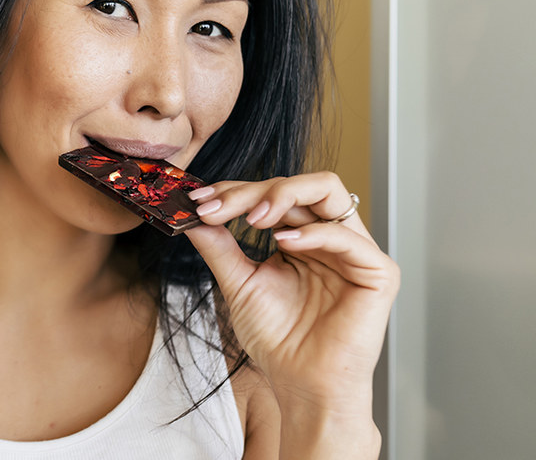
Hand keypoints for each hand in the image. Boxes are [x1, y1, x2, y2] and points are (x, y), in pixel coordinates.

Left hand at [183, 172, 398, 412]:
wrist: (301, 384)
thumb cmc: (277, 339)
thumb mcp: (239, 283)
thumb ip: (219, 246)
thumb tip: (191, 215)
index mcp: (302, 238)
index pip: (274, 195)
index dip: (237, 191)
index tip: (199, 201)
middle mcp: (331, 237)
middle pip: (299, 185)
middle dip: (253, 190)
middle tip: (218, 206)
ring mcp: (356, 251)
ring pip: (326, 191)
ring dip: (281, 197)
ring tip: (250, 218)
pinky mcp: (378, 272)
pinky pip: (348, 236)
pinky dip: (313, 233)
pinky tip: (283, 243)